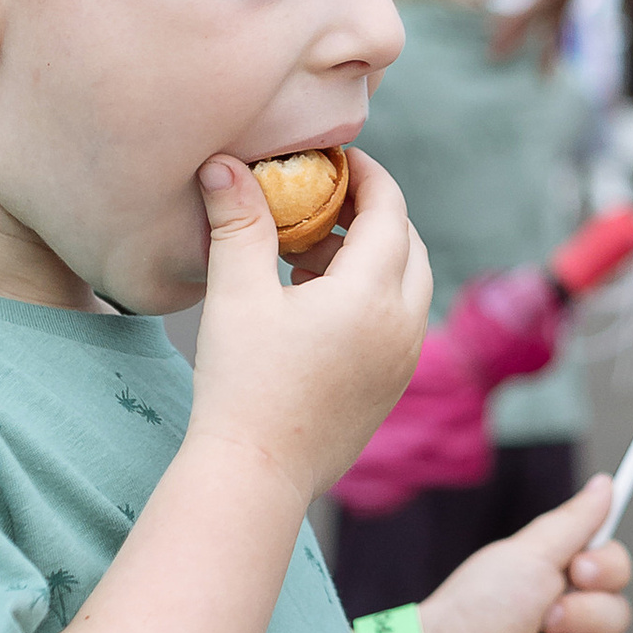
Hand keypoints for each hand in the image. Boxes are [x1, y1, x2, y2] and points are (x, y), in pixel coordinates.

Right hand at [185, 146, 430, 507]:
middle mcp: (403, 326)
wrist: (256, 475)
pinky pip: (399, 322)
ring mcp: (404, 361)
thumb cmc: (242, 384)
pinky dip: (372, 296)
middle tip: (322, 201)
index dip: (367, 174)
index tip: (336, 157)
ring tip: (308, 255)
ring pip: (408, 285)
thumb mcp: (235, 295)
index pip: (389, 210)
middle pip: (408, 244)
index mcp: (371, 295)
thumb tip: (224, 162)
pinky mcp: (392, 388)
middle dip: (372, 214)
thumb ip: (239, 223)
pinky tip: (316, 304)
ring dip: (370, 257)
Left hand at [419, 477, 630, 632]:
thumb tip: (607, 483)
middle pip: (621, 617)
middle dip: (578, 617)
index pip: (619, 572)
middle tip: (539, 619)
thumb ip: (575, 520)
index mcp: (566, 585)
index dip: (607, 571)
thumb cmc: (479, 605)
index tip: (577, 570)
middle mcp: (574, 627)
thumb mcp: (528, 552)